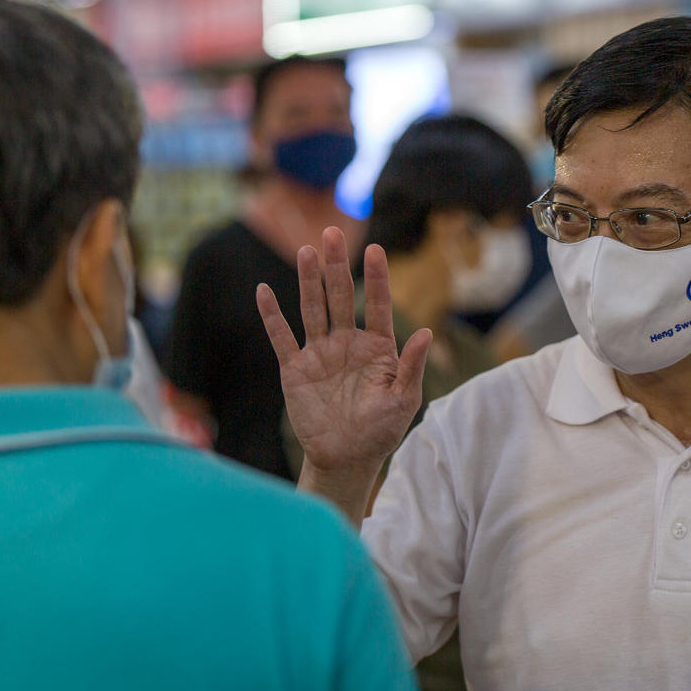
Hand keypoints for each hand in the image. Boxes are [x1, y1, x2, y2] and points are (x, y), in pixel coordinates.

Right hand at [257, 226, 430, 481]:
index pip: (376, 304)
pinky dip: (271, 315)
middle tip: (331, 232)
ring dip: (308, 281)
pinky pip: (281, 337)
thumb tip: (426, 332)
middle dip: (336, 265)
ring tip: (306, 251)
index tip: (374, 250)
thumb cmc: (381, 430)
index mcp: (377, 347)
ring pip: (311, 309)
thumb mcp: (404, 400)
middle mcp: (347, 343)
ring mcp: (319, 353)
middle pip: (339, 296)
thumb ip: (412, 366)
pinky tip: (264, 291)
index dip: (375, 278)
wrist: (347, 458)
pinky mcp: (295, 369)